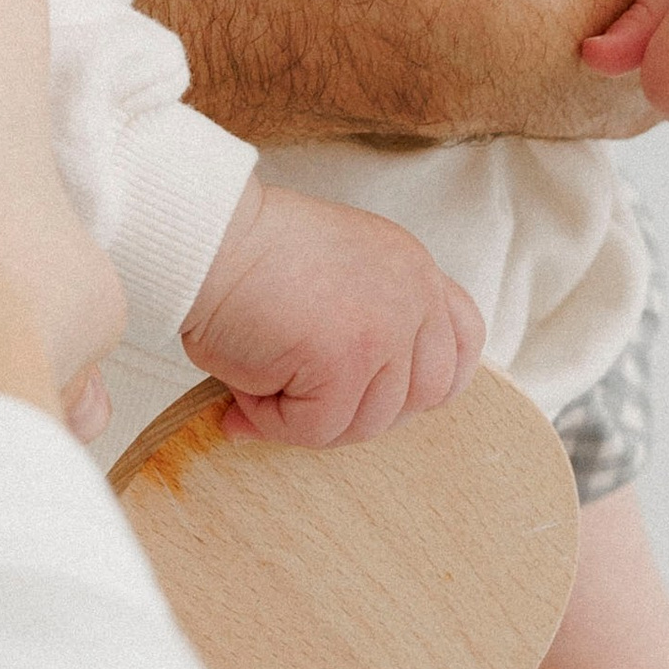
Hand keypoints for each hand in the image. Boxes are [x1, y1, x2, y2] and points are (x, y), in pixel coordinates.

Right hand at [179, 177, 484, 446]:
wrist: (204, 239)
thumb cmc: (246, 255)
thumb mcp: (335, 271)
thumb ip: (366, 317)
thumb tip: (355, 402)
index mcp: (411, 269)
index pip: (465, 340)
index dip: (430, 380)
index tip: (388, 394)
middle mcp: (412, 294)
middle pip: (424, 395)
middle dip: (362, 411)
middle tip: (302, 400)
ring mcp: (386, 329)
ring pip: (365, 422)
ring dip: (304, 417)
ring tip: (257, 379)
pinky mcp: (347, 362)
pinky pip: (316, 429)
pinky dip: (272, 421)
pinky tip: (244, 390)